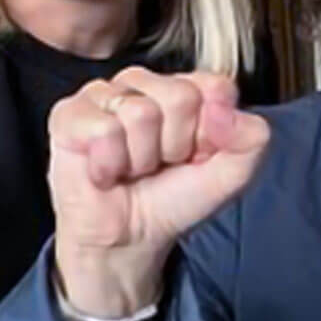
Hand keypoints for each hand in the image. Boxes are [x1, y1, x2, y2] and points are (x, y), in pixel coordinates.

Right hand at [47, 68, 269, 315]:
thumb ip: (251, 137)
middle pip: (179, 96)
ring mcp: (105, 94)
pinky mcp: (69, 114)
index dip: (210, 132)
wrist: (130, 238)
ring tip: (132, 168)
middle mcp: (145, 83)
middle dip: (174, 145)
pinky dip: (110, 164)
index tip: (198, 155)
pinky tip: (106, 171)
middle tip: (160, 164)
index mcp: (187, 88)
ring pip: (140, 113)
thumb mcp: (232, 174)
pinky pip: (103, 129)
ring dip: (141, 158)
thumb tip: (223, 107)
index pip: (216, 87)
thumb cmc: (174, 199)